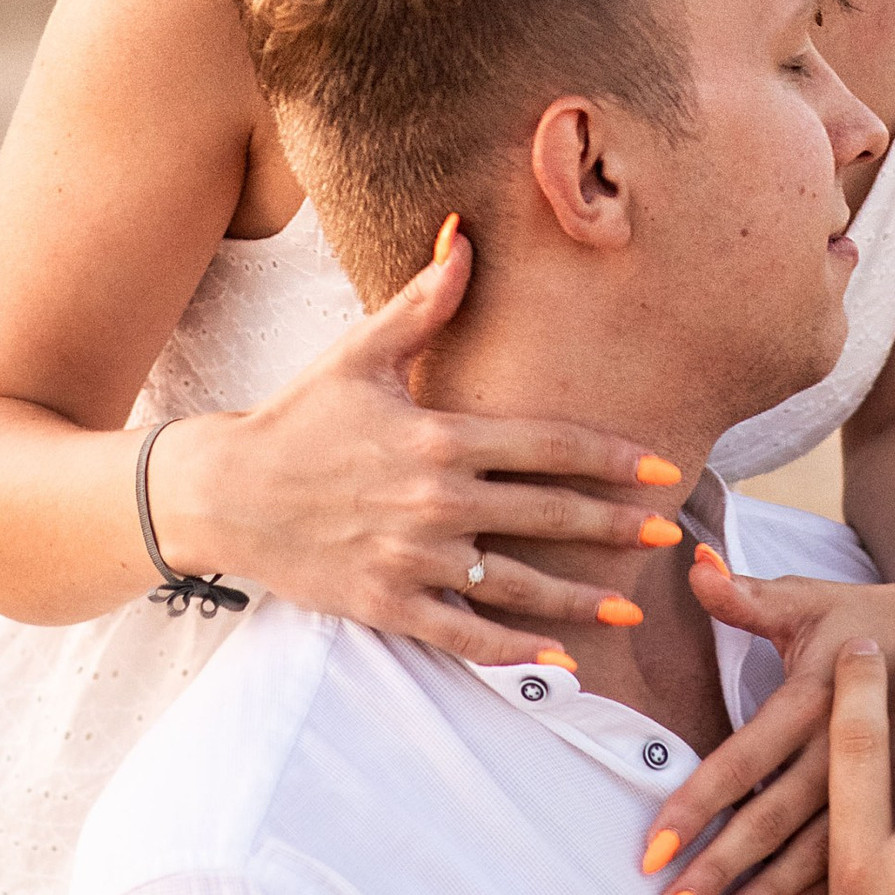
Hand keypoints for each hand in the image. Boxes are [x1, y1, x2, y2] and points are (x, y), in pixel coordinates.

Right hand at [147, 228, 683, 661]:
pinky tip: (557, 658)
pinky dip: (513, 651)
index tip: (661, 468)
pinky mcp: (387, 605)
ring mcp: (412, 560)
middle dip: (615, 526)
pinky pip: (463, 634)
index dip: (610, 456)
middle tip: (671, 536)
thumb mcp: (360, 352)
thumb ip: (423, 302)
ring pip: (515, 584)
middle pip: (546, 515)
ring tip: (632, 606)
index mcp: (439, 436)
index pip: (546, 444)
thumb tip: (464, 236)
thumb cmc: (298, 417)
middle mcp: (434, 502)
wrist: (223, 493)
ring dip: (580, 597)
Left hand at [643, 546, 894, 894]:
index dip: (697, 803)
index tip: (653, 848)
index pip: (744, 758)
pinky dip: (818, 893)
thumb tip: (692, 564)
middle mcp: (846, 746)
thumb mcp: (813, 600)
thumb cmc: (872, 616)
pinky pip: (857, 855)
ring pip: (814, 851)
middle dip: (720, 867)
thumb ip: (747, 596)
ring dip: (764, 894)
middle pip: (773, 818)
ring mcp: (881, 785)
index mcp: (817, 696)